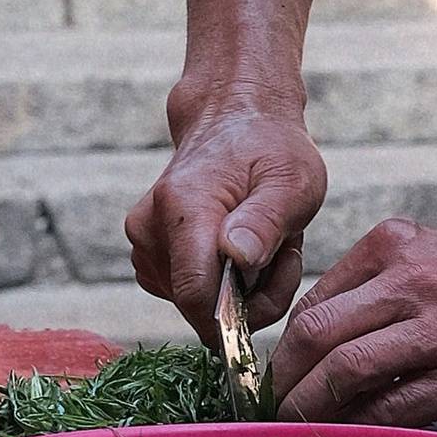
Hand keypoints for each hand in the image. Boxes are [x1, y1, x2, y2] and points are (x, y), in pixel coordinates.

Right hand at [125, 101, 325, 334]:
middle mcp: (150, 228)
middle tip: (284, 253)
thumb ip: (265, 219)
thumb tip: (237, 258)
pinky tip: (241, 251)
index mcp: (183, 206)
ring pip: (194, 305)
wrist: (234, 119)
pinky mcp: (148, 254)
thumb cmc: (270, 149)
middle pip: (198, 306)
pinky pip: (187, 294)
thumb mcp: (291, 180)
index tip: (275, 292)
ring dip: (239, 292)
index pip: (195, 294)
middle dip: (250, 298)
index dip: (235, 317)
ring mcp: (144, 243)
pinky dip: (221, 285)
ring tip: (263, 243)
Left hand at [268, 219, 436, 424]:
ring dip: (312, 405)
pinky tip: (349, 433)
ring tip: (300, 425)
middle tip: (278, 406)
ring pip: (346, 369)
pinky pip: (392, 404)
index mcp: (394, 244)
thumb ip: (377, 289)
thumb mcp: (429, 257)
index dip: (287, 345)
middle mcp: (410, 279)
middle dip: (286, 378)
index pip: (315, 299)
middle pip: (318, 333)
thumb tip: (319, 345)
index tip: (279, 374)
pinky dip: (360, 423)